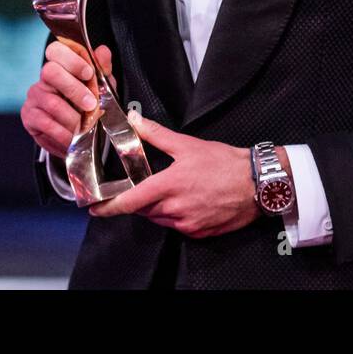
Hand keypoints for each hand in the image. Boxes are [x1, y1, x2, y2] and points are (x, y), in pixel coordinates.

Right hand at [20, 41, 113, 159]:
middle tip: (91, 105)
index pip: (56, 50)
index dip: (72, 60)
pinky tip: (72, 137)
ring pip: (52, 102)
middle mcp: (44, 78)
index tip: (88, 73)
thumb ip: (102, 69)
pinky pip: (46, 123)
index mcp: (60, 65)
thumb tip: (103, 51)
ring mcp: (34, 96)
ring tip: (86, 126)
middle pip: (51, 72)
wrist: (77, 134)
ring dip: (73, 117)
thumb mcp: (101, 86)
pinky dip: (64, 133)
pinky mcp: (29, 116)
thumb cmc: (87, 104)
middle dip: (75, 89)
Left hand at [87, 111, 262, 237]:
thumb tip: (136, 121)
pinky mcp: (200, 232)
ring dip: (158, 207)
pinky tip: (187, 200)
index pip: (131, 201)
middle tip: (147, 185)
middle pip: (144, 210)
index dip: (110, 207)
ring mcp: (188, 223)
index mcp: (170, 186)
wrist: (257, 184)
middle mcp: (176, 209)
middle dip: (141, 199)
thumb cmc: (226, 163)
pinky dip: (175, 216)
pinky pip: (177, 227)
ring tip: (172, 189)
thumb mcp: (188, 144)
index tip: (95, 208)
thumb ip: (157, 135)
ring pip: (160, 219)